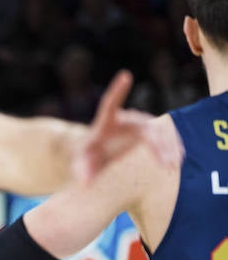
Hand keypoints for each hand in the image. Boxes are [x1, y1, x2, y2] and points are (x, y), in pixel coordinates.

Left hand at [74, 70, 183, 184]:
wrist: (99, 152)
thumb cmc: (87, 155)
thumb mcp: (81, 163)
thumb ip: (82, 170)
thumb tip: (85, 183)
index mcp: (105, 119)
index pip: (110, 102)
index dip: (117, 89)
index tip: (125, 76)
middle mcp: (126, 117)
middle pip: (144, 126)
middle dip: (157, 144)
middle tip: (165, 164)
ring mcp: (140, 122)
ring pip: (158, 131)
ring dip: (168, 147)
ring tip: (172, 165)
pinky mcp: (150, 130)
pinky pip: (164, 136)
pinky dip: (171, 146)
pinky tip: (178, 159)